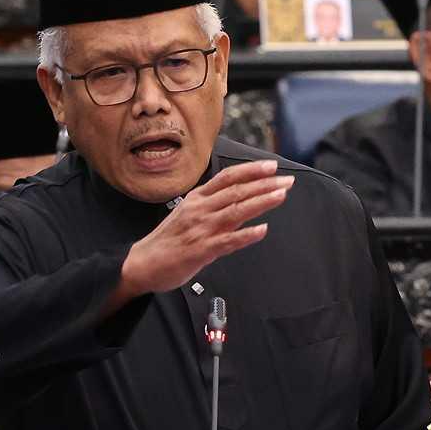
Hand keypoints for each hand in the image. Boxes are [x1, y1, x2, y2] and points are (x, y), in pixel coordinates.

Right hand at [113, 160, 291, 305]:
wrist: (143, 263)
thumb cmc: (167, 240)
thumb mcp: (189, 215)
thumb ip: (216, 209)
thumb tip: (245, 204)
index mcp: (197, 198)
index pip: (228, 177)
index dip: (251, 170)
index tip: (271, 166)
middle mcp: (200, 210)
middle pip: (237, 191)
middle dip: (265, 184)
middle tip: (286, 180)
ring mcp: (201, 229)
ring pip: (236, 211)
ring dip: (261, 202)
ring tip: (281, 195)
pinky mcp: (202, 250)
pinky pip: (228, 241)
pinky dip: (247, 235)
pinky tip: (262, 230)